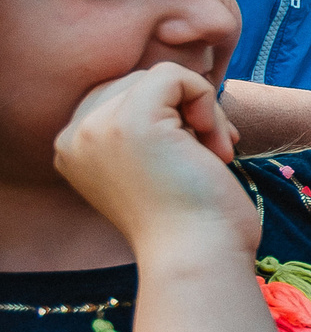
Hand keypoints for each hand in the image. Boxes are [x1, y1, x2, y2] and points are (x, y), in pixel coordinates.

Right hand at [54, 64, 255, 259]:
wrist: (196, 256)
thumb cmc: (189, 221)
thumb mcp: (151, 167)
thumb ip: (146, 130)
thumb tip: (181, 90)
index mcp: (73, 148)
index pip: (119, 96)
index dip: (166, 114)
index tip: (197, 150)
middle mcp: (75, 135)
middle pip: (138, 83)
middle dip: (186, 110)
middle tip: (215, 151)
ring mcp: (98, 126)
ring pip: (159, 78)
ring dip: (201, 109)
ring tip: (216, 152)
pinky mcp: (133, 120)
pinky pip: (174, 75)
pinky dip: (206, 100)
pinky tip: (217, 142)